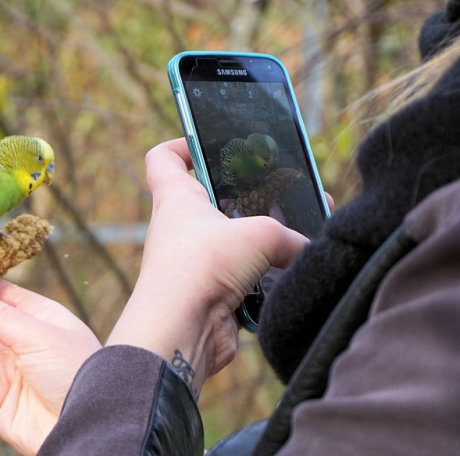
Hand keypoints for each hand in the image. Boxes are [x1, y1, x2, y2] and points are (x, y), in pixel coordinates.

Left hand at [107, 138, 309, 396]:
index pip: (164, 158)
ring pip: (232, 243)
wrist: (182, 330)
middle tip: (283, 192)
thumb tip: (307, 249)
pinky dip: (266, 279)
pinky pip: (243, 279)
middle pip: (211, 200)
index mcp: (176, 199)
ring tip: (302, 233)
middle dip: (248, 196)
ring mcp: (194, 264)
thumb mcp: (259, 234)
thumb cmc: (202, 266)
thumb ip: (289, 235)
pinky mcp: (210, 295)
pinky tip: (294, 274)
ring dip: (262, 241)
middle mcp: (180, 229)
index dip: (182, 144)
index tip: (210, 141)